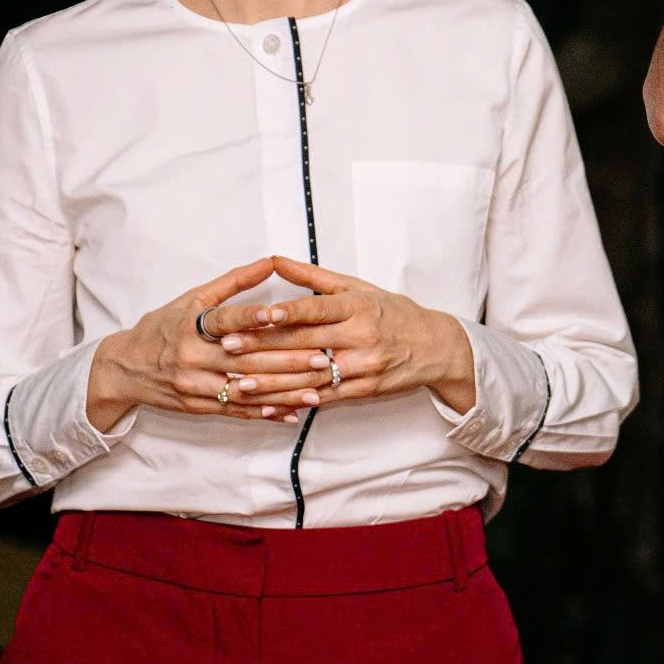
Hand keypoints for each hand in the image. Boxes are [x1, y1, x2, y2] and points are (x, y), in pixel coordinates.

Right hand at [86, 259, 330, 429]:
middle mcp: (192, 357)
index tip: (284, 316)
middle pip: (244, 360)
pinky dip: (264, 414)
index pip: (226, 320)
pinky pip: (235, 412)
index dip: (254, 318)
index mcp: (191, 325)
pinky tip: (290, 413)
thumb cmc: (164, 327)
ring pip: (245, 391)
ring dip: (282, 393)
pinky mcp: (197, 407)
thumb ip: (233, 282)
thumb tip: (271, 261)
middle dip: (286, 361)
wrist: (125, 368)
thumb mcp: (192, 298)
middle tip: (321, 358)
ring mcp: (195, 385)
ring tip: (315, 391)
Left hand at [202, 256, 477, 415]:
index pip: (316, 309)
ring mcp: (362, 367)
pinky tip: (270, 403)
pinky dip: (294, 401)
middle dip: (263, 347)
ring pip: (309, 376)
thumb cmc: (393, 312)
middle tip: (229, 347)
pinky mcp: (362, 391)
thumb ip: (313, 278)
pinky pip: (323, 398)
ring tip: (239, 382)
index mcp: (357, 307)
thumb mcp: (358, 287)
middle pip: (305, 344)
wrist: (434, 347)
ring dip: (272, 381)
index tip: (257, 314)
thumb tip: (275, 260)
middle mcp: (360, 337)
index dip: (286, 312)